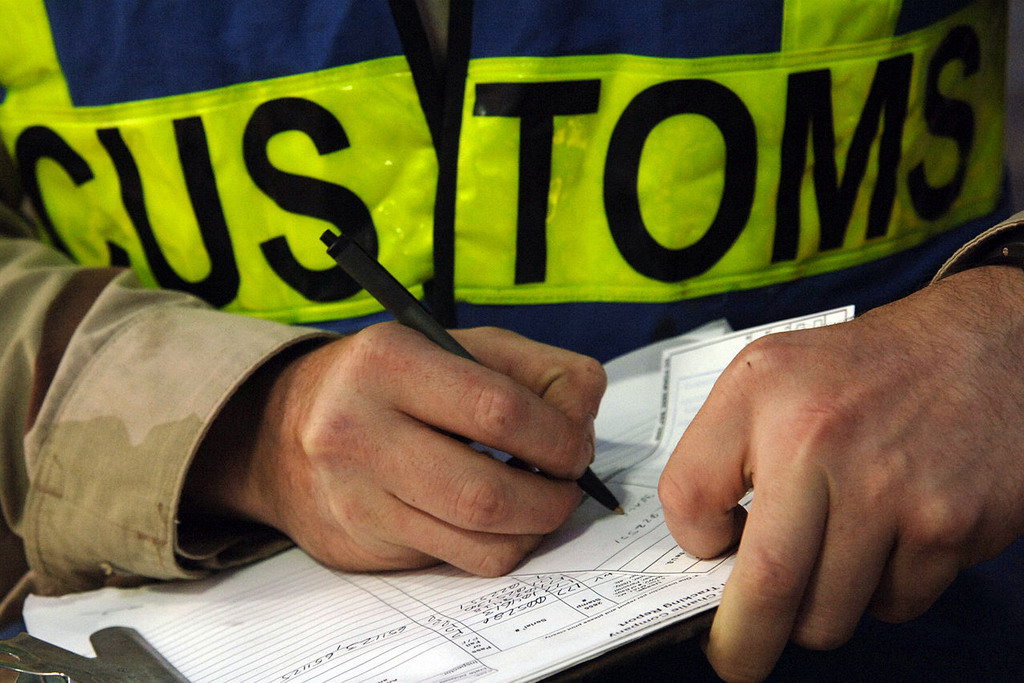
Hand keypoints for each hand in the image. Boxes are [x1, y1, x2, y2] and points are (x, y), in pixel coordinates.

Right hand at [189, 324, 605, 576]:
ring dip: (535, 527)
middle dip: (553, 497)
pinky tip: (502, 520)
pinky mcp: (363, 540)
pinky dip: (502, 545)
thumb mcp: (459, 345)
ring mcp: (356, 493)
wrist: (286, 430)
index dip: (559, 436)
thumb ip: (536, 368)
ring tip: (541, 500)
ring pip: (478, 540)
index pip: (499, 410)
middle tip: (568, 483)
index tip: (576, 446)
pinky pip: (460, 561)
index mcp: (389, 361)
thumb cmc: (393, 381)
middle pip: (487, 492)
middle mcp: (358, 429)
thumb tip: (583, 417)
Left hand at [658, 266, 1023, 680]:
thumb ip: (726, 446)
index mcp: (762, 391)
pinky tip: (890, 539)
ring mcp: (889, 489)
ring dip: (817, 612)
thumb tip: (710, 546)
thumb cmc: (868, 370)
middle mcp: (819, 438)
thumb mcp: (772, 373)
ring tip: (832, 558)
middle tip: (735, 659)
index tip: (707, 555)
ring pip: (829, 614)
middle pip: (765, 586)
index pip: (687, 496)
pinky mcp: (948, 527)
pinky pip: (892, 603)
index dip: (691, 543)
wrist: (985, 348)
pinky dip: (880, 592)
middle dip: (743, 645)